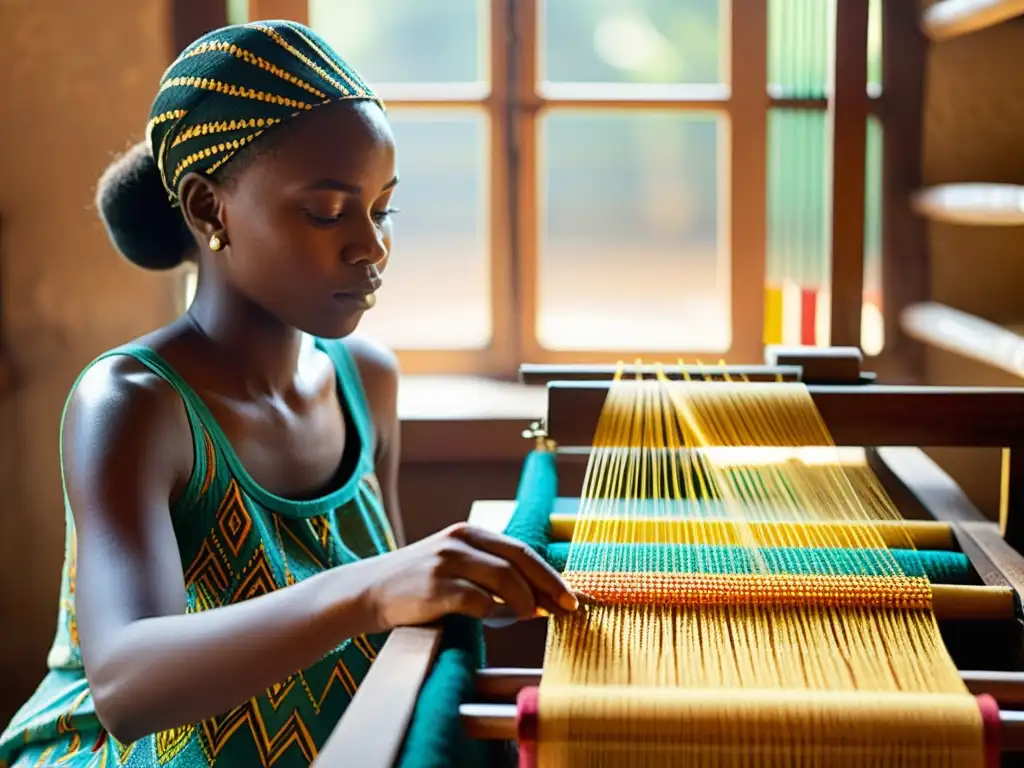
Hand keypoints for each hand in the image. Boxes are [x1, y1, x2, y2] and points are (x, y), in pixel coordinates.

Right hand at [365, 523, 578, 630]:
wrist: (367, 592)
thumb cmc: (418, 585)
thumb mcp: (455, 564)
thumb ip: (490, 572)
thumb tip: (539, 596)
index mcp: (469, 533)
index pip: (521, 550)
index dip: (549, 573)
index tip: (571, 595)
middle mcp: (459, 541)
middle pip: (519, 560)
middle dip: (548, 585)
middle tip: (567, 607)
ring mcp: (446, 562)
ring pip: (503, 579)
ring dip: (524, 601)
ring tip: (530, 616)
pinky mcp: (434, 587)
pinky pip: (477, 601)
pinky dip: (492, 613)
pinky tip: (492, 620)